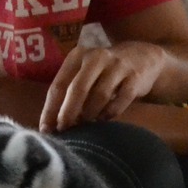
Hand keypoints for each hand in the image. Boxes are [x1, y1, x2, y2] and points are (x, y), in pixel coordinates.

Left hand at [38, 42, 162, 131]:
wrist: (142, 58)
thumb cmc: (104, 71)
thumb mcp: (84, 73)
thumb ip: (69, 93)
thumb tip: (52, 124)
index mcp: (77, 56)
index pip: (58, 85)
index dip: (50, 109)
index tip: (46, 129)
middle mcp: (96, 58)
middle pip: (78, 89)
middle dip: (68, 113)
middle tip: (64, 130)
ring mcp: (117, 66)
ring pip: (99, 96)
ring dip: (90, 114)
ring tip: (85, 125)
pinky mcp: (135, 78)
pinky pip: (120, 100)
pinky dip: (109, 112)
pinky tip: (103, 119)